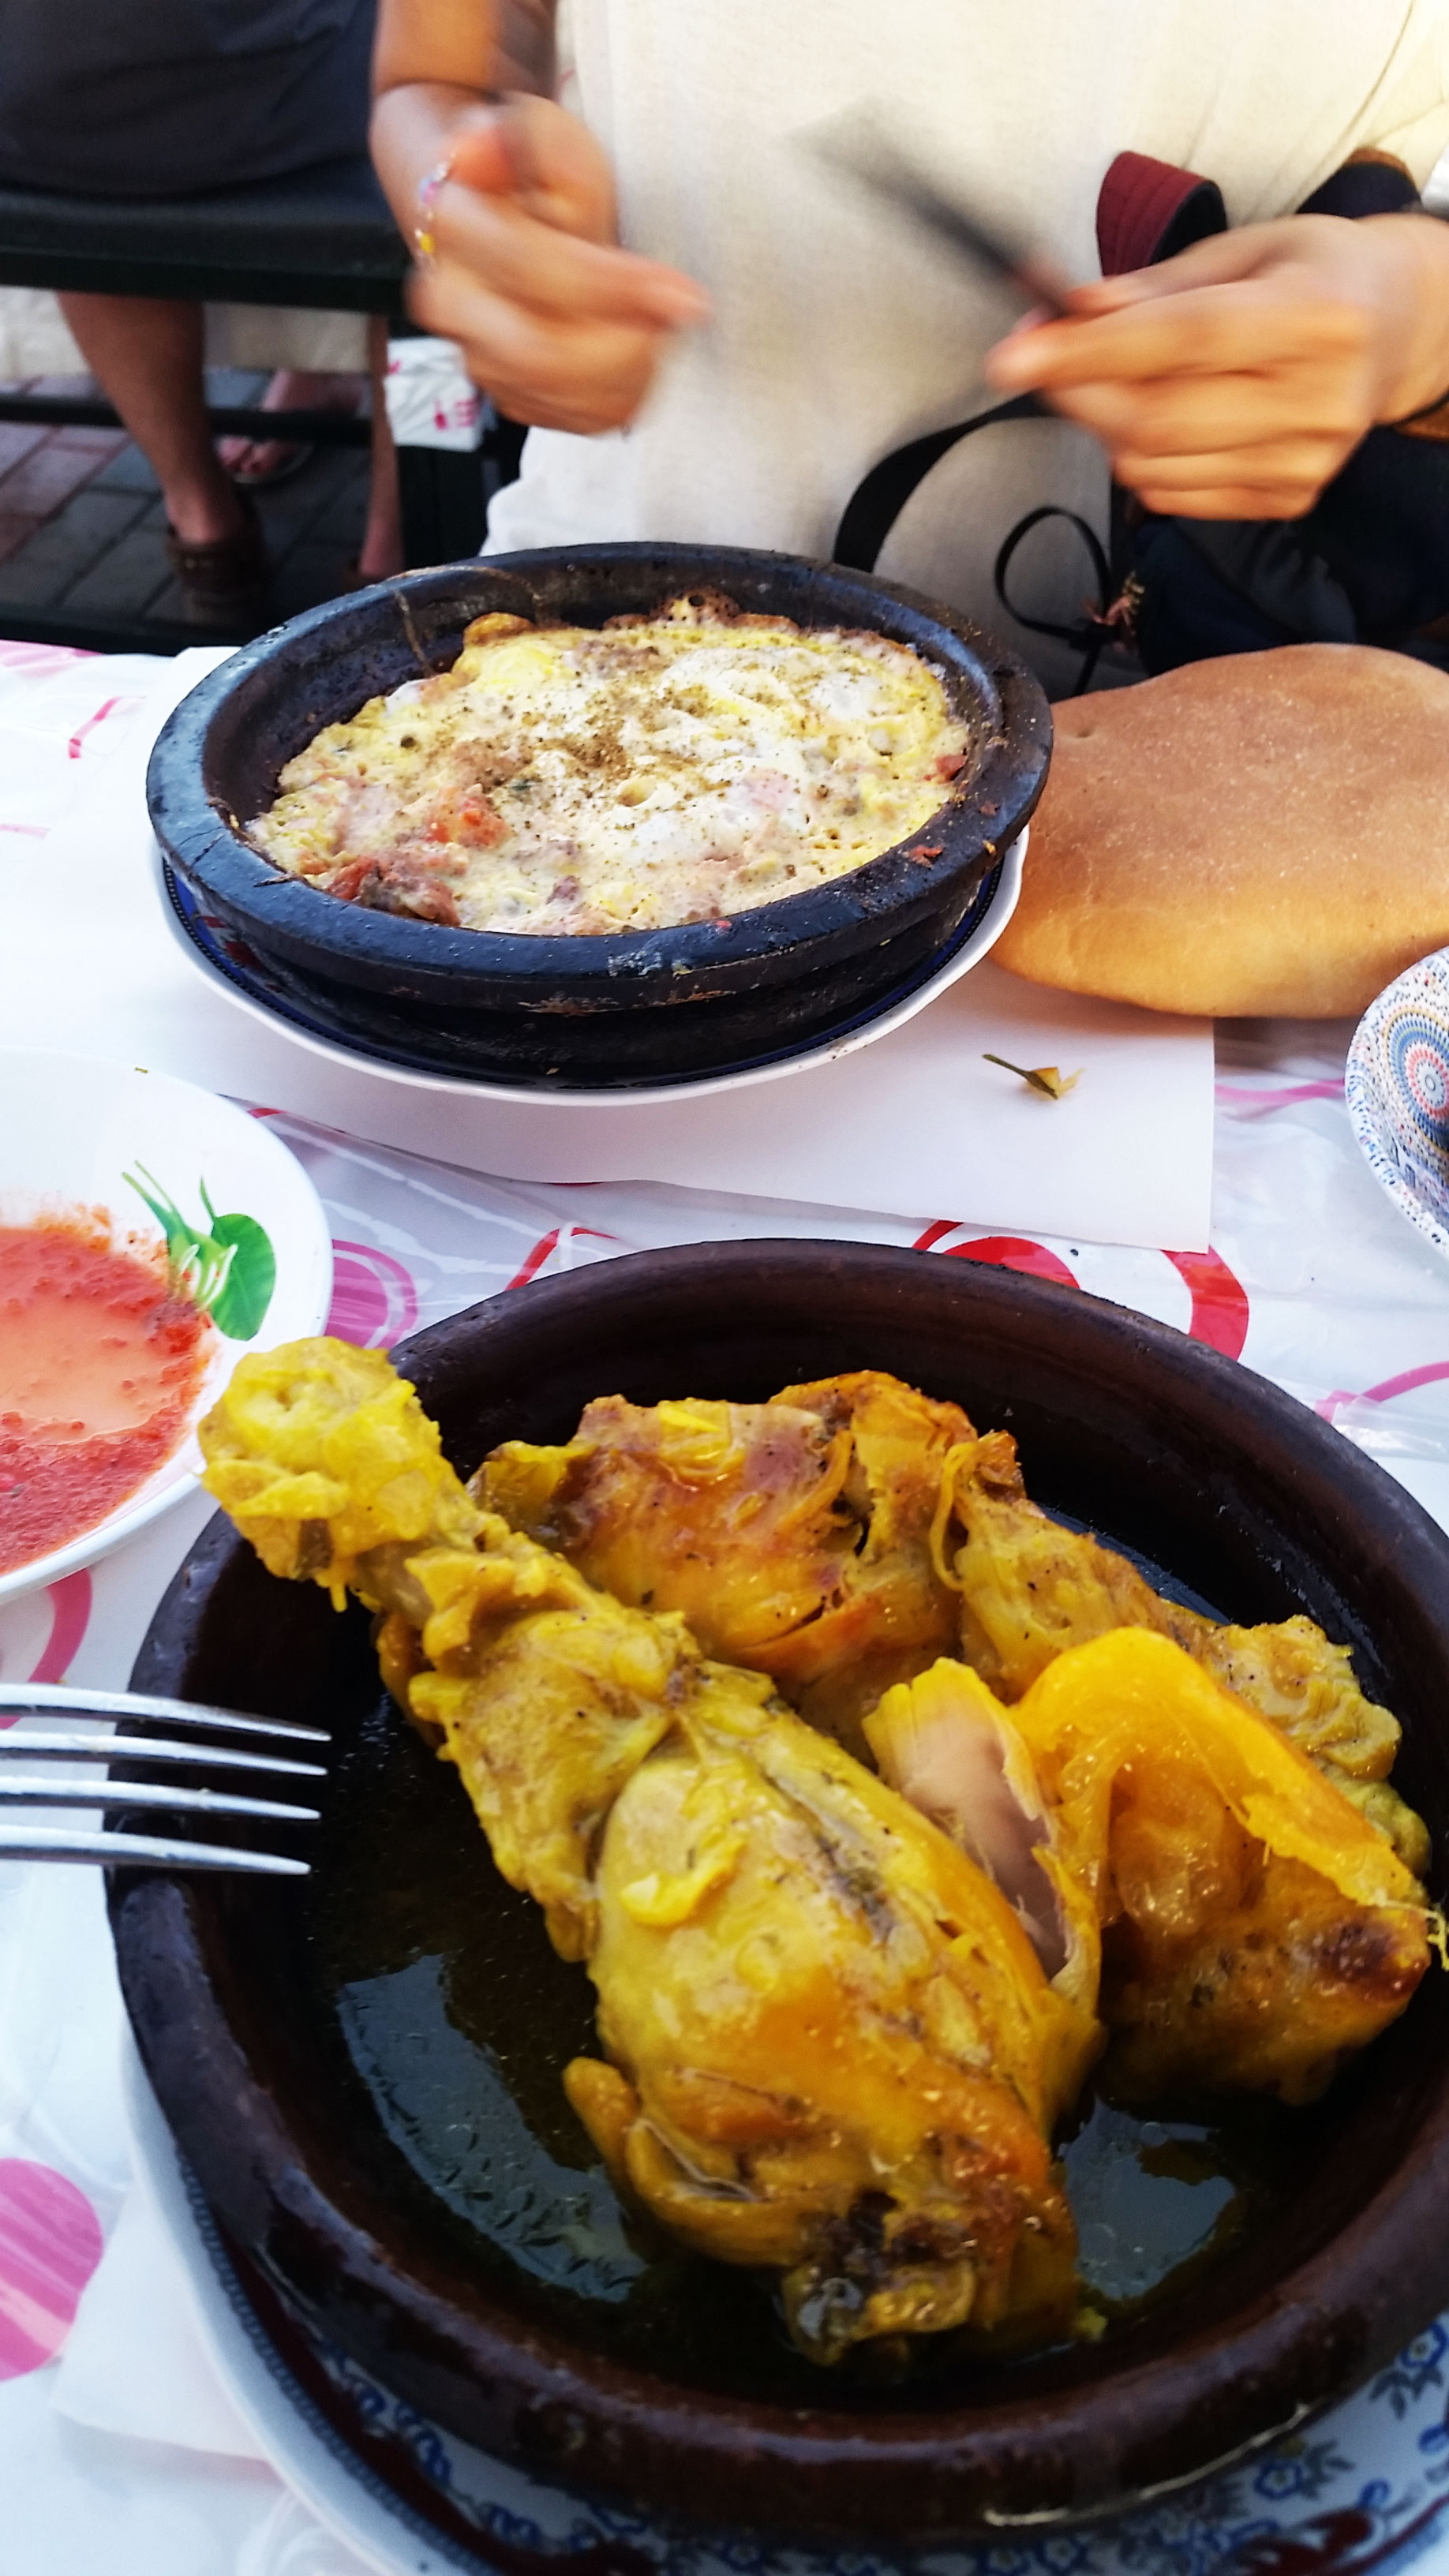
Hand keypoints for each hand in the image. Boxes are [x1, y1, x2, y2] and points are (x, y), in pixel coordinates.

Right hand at [406, 95, 709, 434]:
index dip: (614, 288)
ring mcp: (478, 359)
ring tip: (656, 321)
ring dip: (631, 368)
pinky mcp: (512, 399)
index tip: (681, 294)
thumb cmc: (530, 174)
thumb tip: (480, 145)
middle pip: (544, 355)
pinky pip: (582, 420)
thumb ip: (536, 145)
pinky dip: (625, 393)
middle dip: (626, 342)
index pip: (533, 271)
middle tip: (675, 311)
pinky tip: (637, 350)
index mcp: (453, 228)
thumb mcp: (548, 136)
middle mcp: (452, 305)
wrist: (497, 215)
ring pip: (569, 397)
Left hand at [984, 214, 1448, 518]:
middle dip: (1077, 392)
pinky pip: (1173, 496)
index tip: (1011, 356)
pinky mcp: (1288, 499)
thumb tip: (1067, 312)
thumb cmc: (1313, 276)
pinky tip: (1166, 417)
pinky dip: (1142, 459)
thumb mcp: (1243, 250)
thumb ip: (1153, 288)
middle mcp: (1319, 400)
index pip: (1183, 342)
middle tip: (1042, 354)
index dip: (1088, 353)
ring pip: (1153, 468)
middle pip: (1156, 421)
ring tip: (1121, 379)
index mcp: (1316, 317)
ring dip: (1106, 427)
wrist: (1394, 329)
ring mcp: (1306, 461)